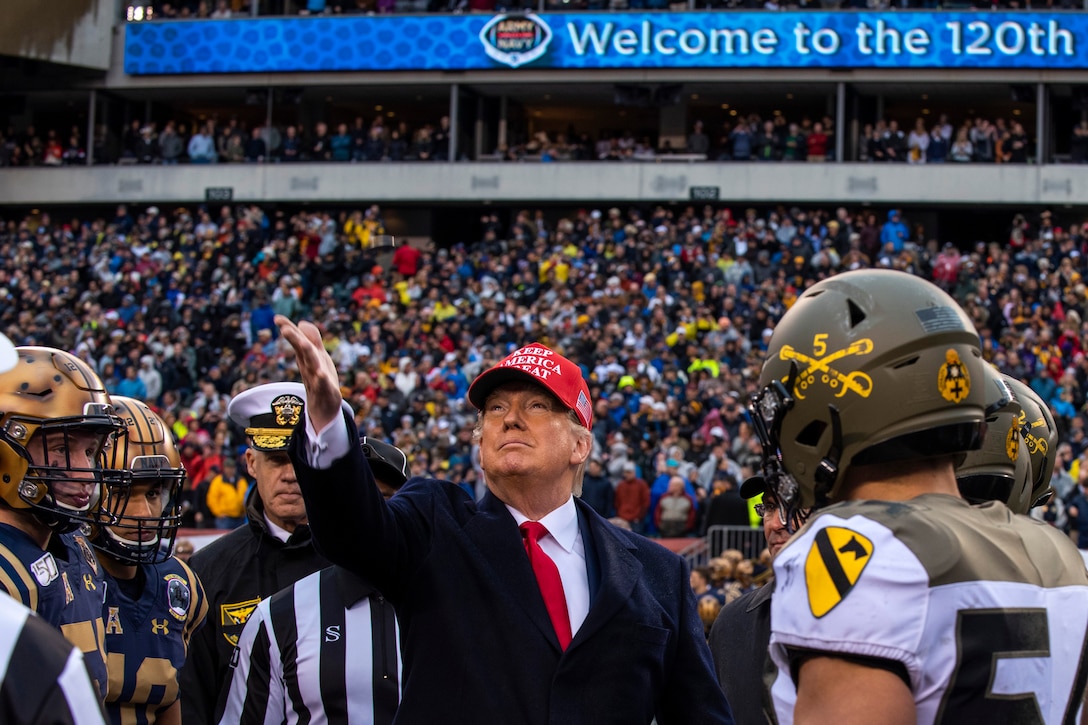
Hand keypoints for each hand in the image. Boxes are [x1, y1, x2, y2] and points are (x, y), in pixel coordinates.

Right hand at [275, 315, 342, 431]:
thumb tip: (302, 322)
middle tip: (284, 328)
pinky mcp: (326, 391)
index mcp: (307, 357)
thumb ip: (311, 339)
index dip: (289, 328)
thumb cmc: (319, 379)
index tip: (277, 318)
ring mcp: (316, 379)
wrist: (324, 408)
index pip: (297, 340)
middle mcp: (309, 366)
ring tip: (302, 343)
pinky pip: (323, 385)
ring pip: (311, 365)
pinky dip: (321, 379)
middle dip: (295, 339)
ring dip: (307, 355)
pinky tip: (321, 374)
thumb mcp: (317, 357)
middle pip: (302, 350)